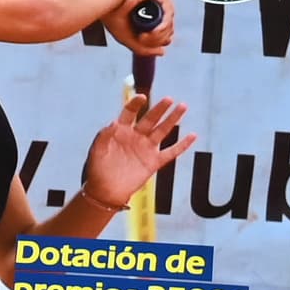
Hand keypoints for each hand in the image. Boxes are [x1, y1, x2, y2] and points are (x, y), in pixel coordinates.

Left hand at [76, 88, 190, 214]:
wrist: (106, 191)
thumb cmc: (98, 170)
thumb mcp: (96, 151)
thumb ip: (103, 136)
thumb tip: (113, 123)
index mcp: (120, 131)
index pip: (130, 113)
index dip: (136, 104)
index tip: (142, 97)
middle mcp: (136, 137)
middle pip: (150, 119)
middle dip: (159, 108)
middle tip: (169, 99)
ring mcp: (146, 149)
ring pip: (163, 130)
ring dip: (173, 119)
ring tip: (182, 106)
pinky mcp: (154, 162)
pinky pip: (172, 152)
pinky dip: (182, 145)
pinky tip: (192, 136)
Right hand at [111, 0, 182, 53]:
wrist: (105, 0)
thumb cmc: (111, 16)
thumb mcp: (127, 38)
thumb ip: (144, 49)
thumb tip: (163, 52)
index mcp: (145, 12)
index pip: (162, 31)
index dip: (157, 41)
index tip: (143, 41)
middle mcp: (153, 4)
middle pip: (168, 28)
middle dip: (158, 39)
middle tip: (142, 39)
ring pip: (169, 22)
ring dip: (159, 35)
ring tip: (143, 36)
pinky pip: (169, 12)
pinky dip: (164, 25)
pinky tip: (154, 31)